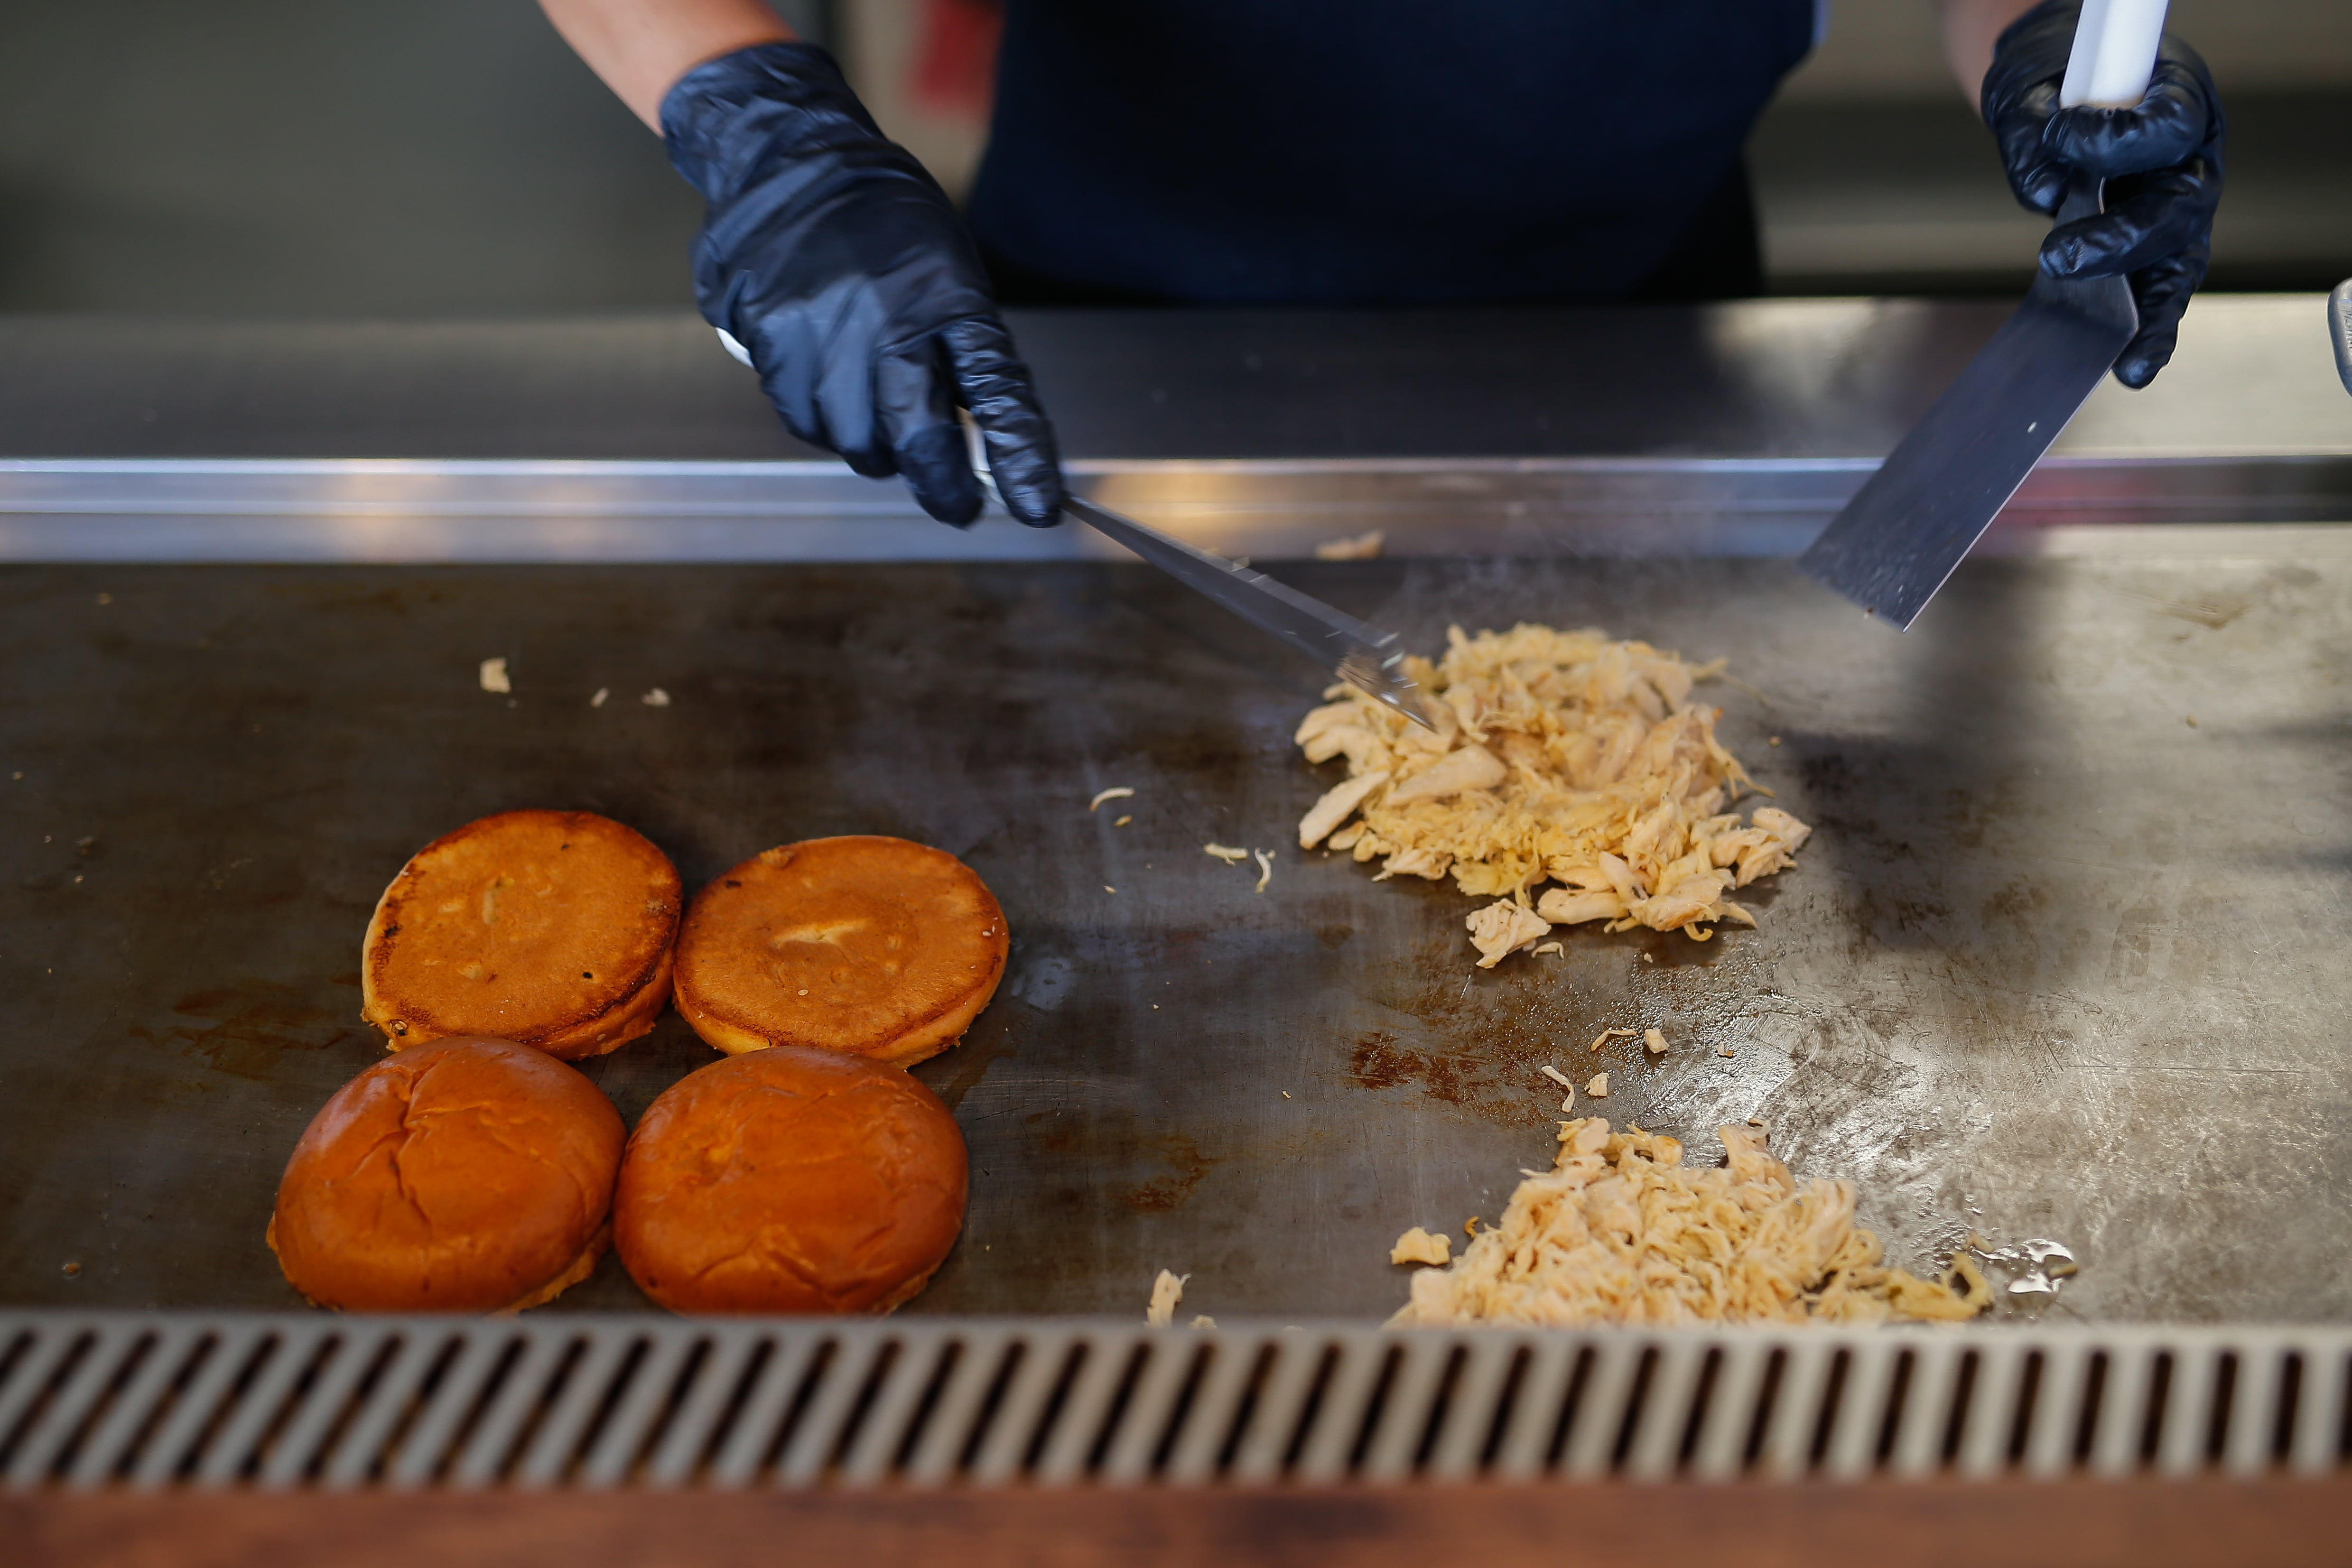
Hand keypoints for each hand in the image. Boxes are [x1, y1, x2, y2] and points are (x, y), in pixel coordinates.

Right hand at [661, 43, 1063, 525]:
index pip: (998, 394)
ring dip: (877, 449)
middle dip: (943, 486)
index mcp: (950, 298)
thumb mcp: (951, 277)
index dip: (1021, 459)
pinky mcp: (773, 340)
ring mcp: (825, 332)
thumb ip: (967, 357)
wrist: (796, 166)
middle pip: (919, 439)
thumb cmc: (888, 229)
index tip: (1038, 510)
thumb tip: (988, 449)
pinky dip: (825, 421)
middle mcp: (888, 319)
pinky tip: (831, 384)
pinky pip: (805, 420)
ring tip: (879, 410)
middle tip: (958, 506)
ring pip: (857, 443)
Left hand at [1981, 0, 2222, 387]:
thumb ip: (2037, 142)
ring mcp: (2178, 211)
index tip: (2062, 135)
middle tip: (2057, 260)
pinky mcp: (2158, 253)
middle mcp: (2190, 163)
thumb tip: (2044, 192)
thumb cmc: (2061, 95)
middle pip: (2175, 211)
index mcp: (2176, 107)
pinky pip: (2161, 297)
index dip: (2116, 139)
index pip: (2166, 128)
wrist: (2062, 100)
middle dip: (2118, 242)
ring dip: (2145, 312)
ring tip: (2121, 354)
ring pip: (2177, 264)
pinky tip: (2133, 369)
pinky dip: (2149, 335)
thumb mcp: (2038, 101)